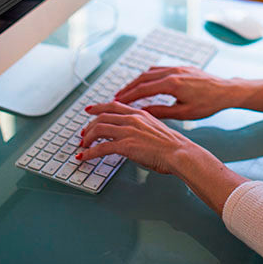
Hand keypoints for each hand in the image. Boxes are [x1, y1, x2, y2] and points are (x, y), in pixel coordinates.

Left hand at [77, 101, 198, 174]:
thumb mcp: (156, 129)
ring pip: (98, 129)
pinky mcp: (125, 145)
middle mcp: (132, 119)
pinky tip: (84, 157)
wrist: (179, 153)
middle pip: (102, 116)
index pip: (114, 106)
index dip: (99, 107)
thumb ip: (142, 128)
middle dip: (89, 125)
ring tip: (83, 146)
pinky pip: (101, 148)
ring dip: (87, 138)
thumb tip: (133, 136)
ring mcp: (128, 131)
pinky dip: (89, 153)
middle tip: (83, 134)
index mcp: (140, 114)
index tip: (90, 110)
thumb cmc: (172, 146)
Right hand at [113, 66, 237, 119]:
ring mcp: (177, 67)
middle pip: (143, 78)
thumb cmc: (209, 104)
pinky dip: (149, 75)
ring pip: (150, 71)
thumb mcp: (184, 113)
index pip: (143, 89)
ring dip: (137, 81)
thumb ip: (161, 112)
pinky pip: (160, 68)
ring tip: (128, 91)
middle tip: (116, 97)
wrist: (226, 91)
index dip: (128, 96)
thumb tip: (143, 113)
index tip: (116, 102)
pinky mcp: (182, 67)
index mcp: (172, 84)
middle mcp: (173, 72)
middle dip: (128, 88)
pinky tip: (145, 81)